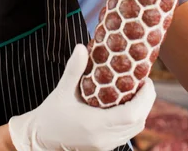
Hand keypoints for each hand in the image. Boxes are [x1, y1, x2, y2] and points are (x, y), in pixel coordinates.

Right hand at [8, 44, 155, 150]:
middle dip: (147, 101)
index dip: (144, 97)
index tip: (146, 79)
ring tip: (139, 89)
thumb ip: (74, 69)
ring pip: (135, 129)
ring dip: (142, 110)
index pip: (131, 114)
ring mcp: (106, 144)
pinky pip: (127, 133)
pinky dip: (133, 118)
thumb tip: (82, 47)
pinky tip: (128, 103)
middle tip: (145, 81)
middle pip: (138, 121)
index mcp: (96, 125)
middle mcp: (104, 138)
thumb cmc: (51, 114)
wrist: (40, 138)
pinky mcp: (104, 146)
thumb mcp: (62, 90)